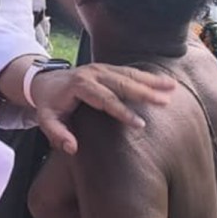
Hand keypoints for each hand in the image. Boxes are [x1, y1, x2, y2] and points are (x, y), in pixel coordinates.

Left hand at [27, 64, 175, 154]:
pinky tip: (163, 81)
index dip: (122, 111)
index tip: (140, 124)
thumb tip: (72, 148)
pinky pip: (128, 72)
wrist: (44, 81)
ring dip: (151, 81)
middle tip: (165, 102)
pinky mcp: (106, 68)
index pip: (104, 99)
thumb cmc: (48, 104)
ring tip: (172, 87)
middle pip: (122, 83)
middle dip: (144, 93)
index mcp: (79, 85)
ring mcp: (101, 69)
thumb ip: (57, 134)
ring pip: (129, 74)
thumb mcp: (46, 120)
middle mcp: (92, 73)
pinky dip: (146, 76)